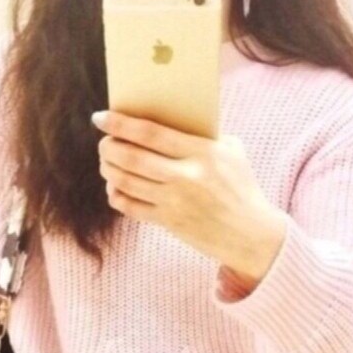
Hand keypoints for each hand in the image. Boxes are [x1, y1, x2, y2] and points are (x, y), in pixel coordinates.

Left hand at [92, 109, 285, 286]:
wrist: (250, 234)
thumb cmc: (241, 188)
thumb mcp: (231, 153)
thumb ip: (202, 136)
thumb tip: (168, 120)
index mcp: (202, 153)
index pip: (151, 133)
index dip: (121, 124)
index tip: (101, 118)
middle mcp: (185, 177)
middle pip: (132, 157)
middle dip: (109, 147)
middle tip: (103, 142)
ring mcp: (175, 202)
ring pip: (126, 182)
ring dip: (109, 170)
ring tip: (107, 162)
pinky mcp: (169, 222)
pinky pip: (131, 207)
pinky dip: (117, 195)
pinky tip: (115, 188)